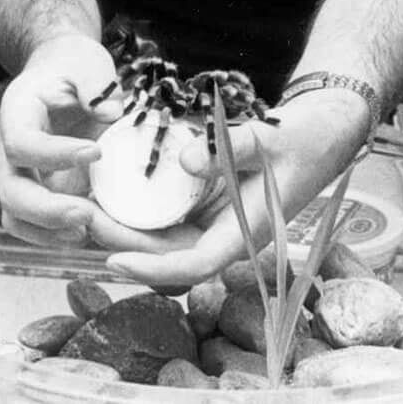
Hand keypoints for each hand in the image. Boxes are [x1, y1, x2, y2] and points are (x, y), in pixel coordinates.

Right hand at [0, 34, 149, 249]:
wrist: (60, 74)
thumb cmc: (73, 68)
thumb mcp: (87, 62)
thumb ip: (96, 83)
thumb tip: (112, 113)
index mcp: (17, 113)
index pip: (23, 142)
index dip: (55, 154)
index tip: (96, 152)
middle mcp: (10, 150)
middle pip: (10, 192)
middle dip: (46, 210)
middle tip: (87, 213)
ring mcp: (21, 175)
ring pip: (16, 217)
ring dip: (49, 232)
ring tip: (89, 229)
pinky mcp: (38, 191)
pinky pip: (34, 225)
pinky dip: (56, 236)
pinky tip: (90, 231)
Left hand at [103, 86, 372, 289]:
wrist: (321, 135)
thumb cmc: (301, 141)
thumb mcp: (268, 138)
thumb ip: (229, 149)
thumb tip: (185, 161)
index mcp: (244, 232)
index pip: (192, 265)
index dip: (151, 269)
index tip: (112, 261)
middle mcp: (226, 236)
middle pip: (168, 256)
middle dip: (123, 246)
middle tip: (81, 221)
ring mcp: (217, 224)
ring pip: (165, 241)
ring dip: (127, 232)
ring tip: (86, 210)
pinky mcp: (210, 208)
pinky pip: (170, 220)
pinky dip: (142, 214)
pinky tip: (114, 196)